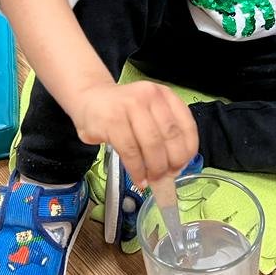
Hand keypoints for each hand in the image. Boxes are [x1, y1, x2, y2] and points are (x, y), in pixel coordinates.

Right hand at [72, 81, 198, 187]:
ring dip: (155, 169)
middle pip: (171, 136)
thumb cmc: (122, 110)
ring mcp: (130, 105)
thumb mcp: (148, 111)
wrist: (89, 98)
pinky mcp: (112, 120)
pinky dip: (137, 170)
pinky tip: (138, 178)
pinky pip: (130, 151)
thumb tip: (176, 166)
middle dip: (171, 163)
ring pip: (152, 144)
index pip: (187, 126)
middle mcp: (150, 96)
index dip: (187, 151)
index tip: (181, 166)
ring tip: (151, 179)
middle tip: (166, 176)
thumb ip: (164, 131)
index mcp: (165, 95)